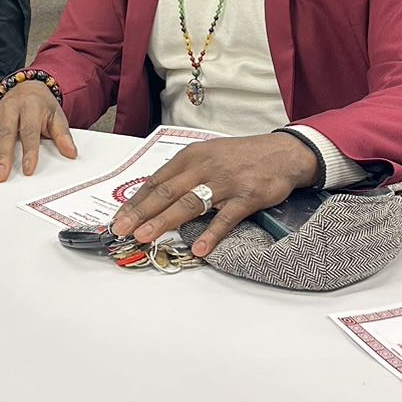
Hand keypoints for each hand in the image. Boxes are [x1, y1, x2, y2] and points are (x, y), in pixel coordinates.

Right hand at [0, 83, 77, 180]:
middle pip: (6, 134)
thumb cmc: (43, 106)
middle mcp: (10, 109)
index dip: (28, 151)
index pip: (29, 132)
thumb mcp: (57, 116)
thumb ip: (63, 135)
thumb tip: (71, 153)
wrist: (28, 87)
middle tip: (0, 175)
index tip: (28, 169)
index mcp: (30, 107)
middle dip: (2, 156)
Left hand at [110, 132, 319, 256]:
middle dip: (140, 212)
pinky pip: (226, 218)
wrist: (283, 152)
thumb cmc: (241, 157)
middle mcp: (204, 167)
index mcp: (191, 157)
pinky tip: (199, 248)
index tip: (118, 218)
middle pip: (166, 192)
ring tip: (145, 236)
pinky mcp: (246, 196)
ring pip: (189, 203)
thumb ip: (183, 176)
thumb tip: (154, 199)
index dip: (135, 202)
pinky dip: (212, 234)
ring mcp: (225, 182)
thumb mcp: (208, 157)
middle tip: (121, 229)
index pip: (156, 181)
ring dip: (164, 221)